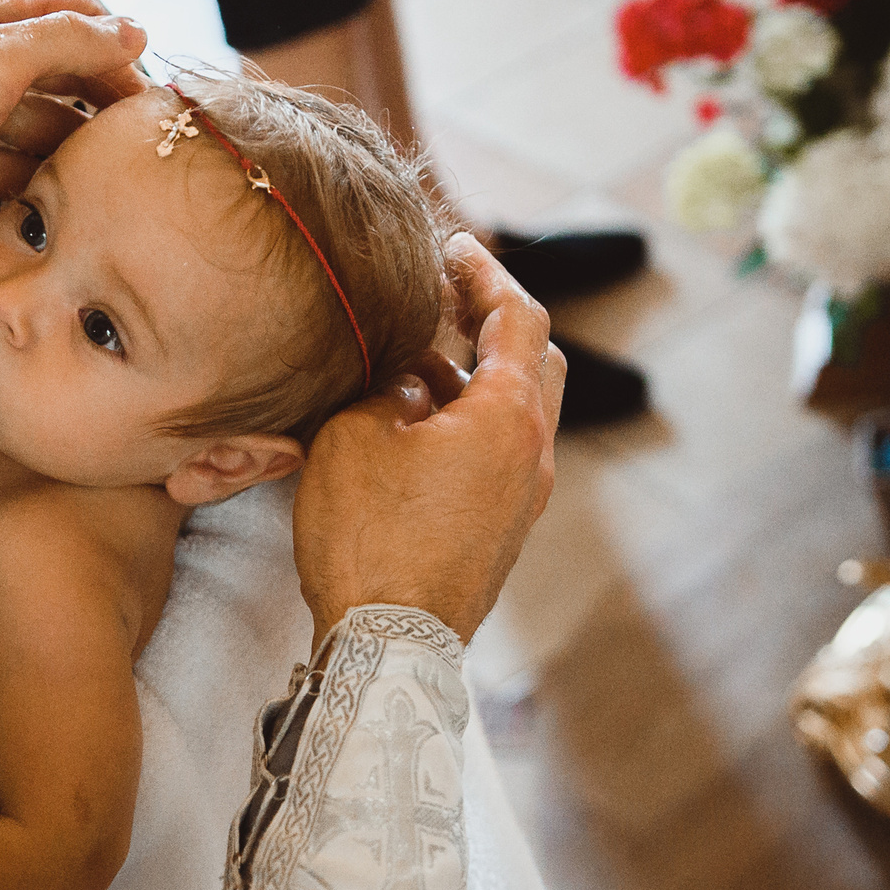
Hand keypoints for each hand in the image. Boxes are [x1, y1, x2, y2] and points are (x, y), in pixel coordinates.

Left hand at [0, 0, 144, 249]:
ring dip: (78, 144)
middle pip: (61, 73)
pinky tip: (77, 198)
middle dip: (105, 99)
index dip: (118, 42)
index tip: (159, 82)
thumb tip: (135, 28)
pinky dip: (43, 180)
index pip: (71, 14)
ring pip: (41, 124)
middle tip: (153, 138)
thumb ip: (69, 41)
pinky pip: (13, 168)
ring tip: (126, 174)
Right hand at [292, 234, 565, 646]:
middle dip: (495, 321)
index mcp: (508, 417)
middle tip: (447, 295)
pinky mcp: (499, 532)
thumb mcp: (355, 434)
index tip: (454, 247)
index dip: (485, 273)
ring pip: (516, 413)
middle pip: (534, 362)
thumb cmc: (367, 537)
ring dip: (474, 376)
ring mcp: (521, 499)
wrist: (387, 643)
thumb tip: (405, 378)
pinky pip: (497, 455)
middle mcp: (532, 455)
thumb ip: (385, 385)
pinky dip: (467, 421)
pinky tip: (413, 424)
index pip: (518, 317)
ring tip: (413, 360)